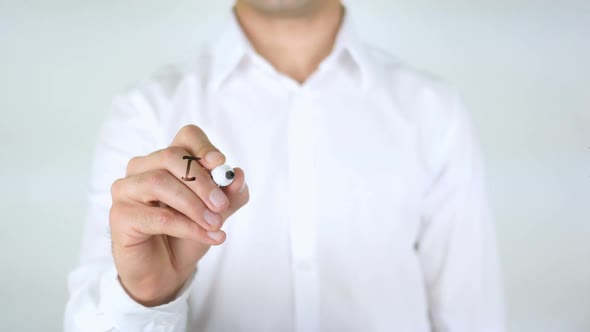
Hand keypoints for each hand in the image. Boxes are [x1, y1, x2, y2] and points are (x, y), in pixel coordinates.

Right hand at [109, 125, 248, 306]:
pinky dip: (187, 227)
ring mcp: (127, 189)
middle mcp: (143, 168)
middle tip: (221, 205)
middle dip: (201, 180)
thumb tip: (238, 176)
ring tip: (215, 224)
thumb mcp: (217, 213)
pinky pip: (158, 216)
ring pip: (160, 183)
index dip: (203, 147)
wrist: (167, 270)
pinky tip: (207, 236)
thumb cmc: (188, 232)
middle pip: (171, 156)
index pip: (186, 136)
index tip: (220, 164)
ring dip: (194, 206)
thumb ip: (230, 194)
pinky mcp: (120, 214)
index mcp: (168, 160)